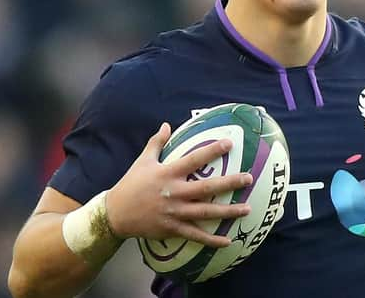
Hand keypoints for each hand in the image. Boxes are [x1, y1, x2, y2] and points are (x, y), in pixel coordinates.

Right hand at [106, 123, 252, 247]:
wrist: (115, 214)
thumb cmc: (131, 184)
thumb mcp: (143, 161)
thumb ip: (157, 142)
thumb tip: (166, 124)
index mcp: (168, 174)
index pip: (194, 159)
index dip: (212, 150)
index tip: (229, 143)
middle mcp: (174, 193)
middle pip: (206, 188)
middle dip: (229, 183)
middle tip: (248, 178)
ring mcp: (174, 213)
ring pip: (206, 213)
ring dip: (228, 211)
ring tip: (248, 208)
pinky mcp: (172, 229)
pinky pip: (196, 235)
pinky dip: (212, 240)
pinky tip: (228, 241)